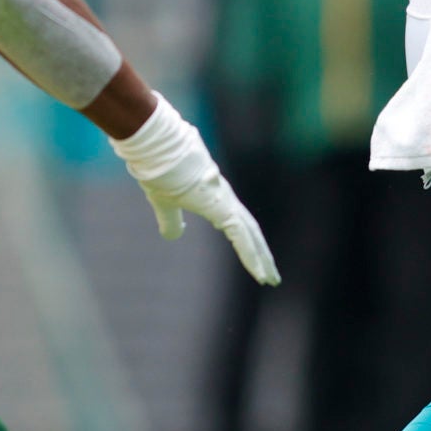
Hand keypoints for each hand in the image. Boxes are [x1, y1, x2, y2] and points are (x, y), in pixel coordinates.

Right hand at [109, 94, 278, 284]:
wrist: (159, 151)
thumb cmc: (159, 172)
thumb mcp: (163, 203)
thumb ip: (170, 220)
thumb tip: (174, 236)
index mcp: (214, 199)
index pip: (238, 226)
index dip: (247, 245)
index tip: (254, 262)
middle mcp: (226, 199)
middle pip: (251, 231)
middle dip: (262, 254)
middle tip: (271, 277)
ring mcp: (226, 201)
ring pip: (251, 235)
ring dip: (262, 258)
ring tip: (270, 279)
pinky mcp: (222, 206)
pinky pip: (242, 236)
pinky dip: (251, 255)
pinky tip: (259, 272)